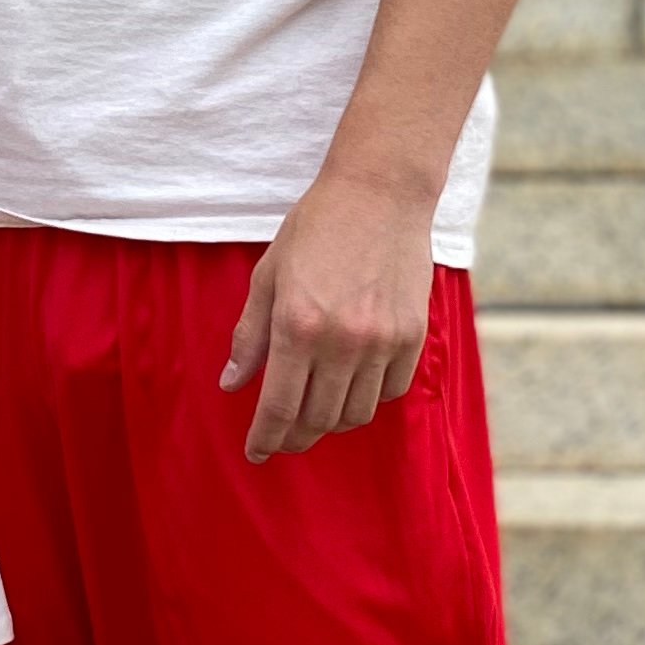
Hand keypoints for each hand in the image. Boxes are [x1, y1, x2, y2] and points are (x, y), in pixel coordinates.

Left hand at [221, 172, 431, 462]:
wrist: (380, 193)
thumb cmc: (316, 228)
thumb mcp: (268, 276)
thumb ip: (250, 335)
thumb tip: (232, 384)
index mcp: (297, 326)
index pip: (278, 407)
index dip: (265, 438)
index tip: (256, 452)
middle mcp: (341, 341)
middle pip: (317, 419)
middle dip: (295, 436)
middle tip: (283, 437)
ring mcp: (382, 340)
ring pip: (356, 414)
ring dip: (332, 422)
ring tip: (317, 410)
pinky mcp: (413, 336)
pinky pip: (390, 392)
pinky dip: (369, 398)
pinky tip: (353, 385)